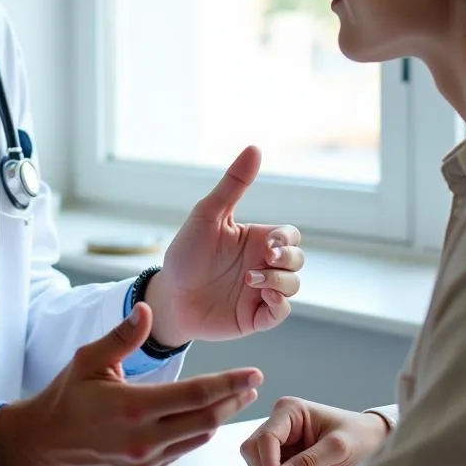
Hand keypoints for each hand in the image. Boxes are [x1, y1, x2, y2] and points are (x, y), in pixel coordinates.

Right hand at [0, 302, 262, 465]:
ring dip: (217, 419)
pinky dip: (192, 434)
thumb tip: (147, 309)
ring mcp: (143, 464)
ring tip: (231, 399)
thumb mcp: (90, 359)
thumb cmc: (66, 396)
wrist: (41, 444)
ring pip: (196, 439)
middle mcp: (142, 440)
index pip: (196, 395)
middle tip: (252, 384)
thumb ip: (123, 336)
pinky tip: (197, 418)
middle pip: (206, 420)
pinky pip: (178, 454)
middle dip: (234, 400)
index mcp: (133, 407)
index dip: (230, 383)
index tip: (254, 374)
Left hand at [146, 145, 303, 345]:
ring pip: (293, 285)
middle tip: (264, 259)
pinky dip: (280, 305)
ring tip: (250, 279)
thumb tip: (254, 148)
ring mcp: (260, 292)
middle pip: (298, 259)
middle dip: (287, 259)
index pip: (289, 236)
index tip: (268, 243)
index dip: (286, 239)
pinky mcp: (254, 316)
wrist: (168, 295)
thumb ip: (233, 185)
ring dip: (279, 281)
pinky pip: (281, 312)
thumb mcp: (207, 215)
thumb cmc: (186, 253)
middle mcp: (262, 264)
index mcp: (255, 240)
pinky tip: (265, 297)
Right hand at [240, 397, 389, 465]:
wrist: (371, 440)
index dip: (268, 464)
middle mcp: (280, 420)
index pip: (266, 438)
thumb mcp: (338, 448)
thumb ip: (309, 462)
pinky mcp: (283, 450)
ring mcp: (280, 435)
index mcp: (290, 409)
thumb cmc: (358, 437)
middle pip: (253, 447)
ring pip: (255, 457)